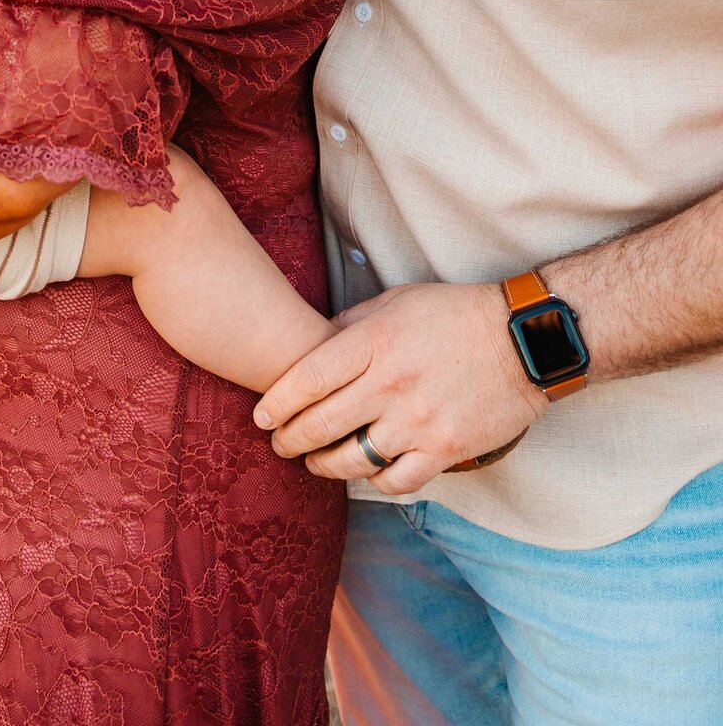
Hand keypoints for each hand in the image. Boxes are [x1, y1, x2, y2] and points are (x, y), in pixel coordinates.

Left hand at [253, 281, 546, 494]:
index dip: (276, 404)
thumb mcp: (395, 302)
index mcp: (374, 342)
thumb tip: (311, 345)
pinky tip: (365, 472)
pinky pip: (395, 481)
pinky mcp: (445, 449)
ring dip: (324, 466)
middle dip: (290, 440)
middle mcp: (391, 384)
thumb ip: (350, 326)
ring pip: (351, 460)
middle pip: (320, 425)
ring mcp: (418, 421)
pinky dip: (374, 481)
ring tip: (314, 462)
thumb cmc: (452, 315)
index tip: (261, 417)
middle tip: (278, 444)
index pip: (307, 379)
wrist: (522, 340)